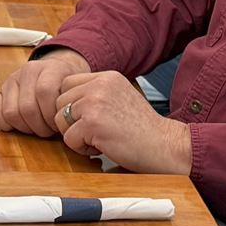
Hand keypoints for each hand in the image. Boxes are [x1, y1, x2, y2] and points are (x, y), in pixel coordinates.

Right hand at [0, 48, 94, 137]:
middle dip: (40, 126)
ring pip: (11, 113)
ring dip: (26, 128)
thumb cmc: (68, 87)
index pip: (45, 92)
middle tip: (50, 130)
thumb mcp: (77, 89)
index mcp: (50, 68)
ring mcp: (11, 80)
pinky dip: (6, 124)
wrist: (57, 71)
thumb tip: (72, 124)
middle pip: (27, 107)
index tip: (61, 123)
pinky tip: (22, 124)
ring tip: (38, 127)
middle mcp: (28, 71)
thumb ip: (75, 101)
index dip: (52, 114)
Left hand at [52, 70, 189, 171]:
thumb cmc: (143, 129)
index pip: (66, 84)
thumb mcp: (120, 98)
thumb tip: (62, 101)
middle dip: (71, 122)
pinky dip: (82, 149)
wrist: (165, 145)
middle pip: (59, 102)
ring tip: (99, 139)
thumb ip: (95, 94)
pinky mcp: (92, 123)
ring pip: (60, 120)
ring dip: (75, 135)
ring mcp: (95, 102)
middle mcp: (99, 84)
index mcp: (106, 76)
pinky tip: (103, 147)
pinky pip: (68, 139)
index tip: (88, 120)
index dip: (71, 106)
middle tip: (95, 132)